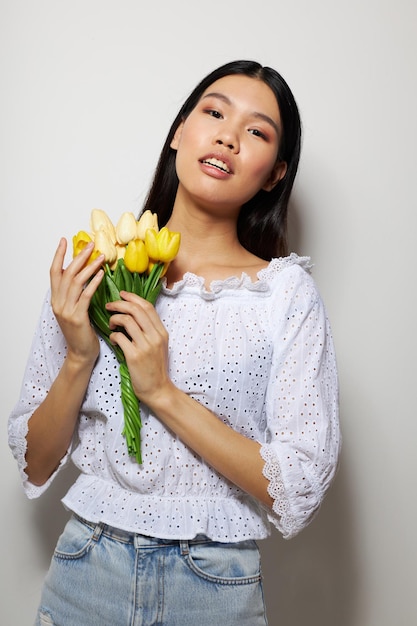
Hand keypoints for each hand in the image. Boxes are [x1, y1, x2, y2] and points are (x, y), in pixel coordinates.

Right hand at [50, 238, 104, 364]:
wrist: (81, 354)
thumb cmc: (81, 332)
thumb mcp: (75, 310)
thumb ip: (75, 295)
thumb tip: (84, 274)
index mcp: (56, 300)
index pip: (54, 272)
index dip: (59, 255)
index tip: (64, 240)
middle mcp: (58, 303)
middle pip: (66, 273)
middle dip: (78, 257)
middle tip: (90, 244)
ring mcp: (66, 310)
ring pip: (75, 282)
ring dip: (89, 267)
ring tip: (100, 256)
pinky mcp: (77, 318)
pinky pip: (85, 296)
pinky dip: (93, 283)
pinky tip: (101, 274)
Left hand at [105, 292, 171, 405]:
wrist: (157, 390)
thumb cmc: (154, 368)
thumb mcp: (158, 346)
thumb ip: (149, 331)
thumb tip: (133, 315)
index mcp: (161, 332)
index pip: (147, 307)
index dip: (132, 298)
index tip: (121, 295)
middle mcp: (155, 336)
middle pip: (136, 310)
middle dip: (119, 304)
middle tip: (109, 306)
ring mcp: (146, 346)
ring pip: (127, 320)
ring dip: (114, 319)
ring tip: (110, 325)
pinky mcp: (135, 356)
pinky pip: (120, 337)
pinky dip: (113, 336)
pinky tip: (112, 340)